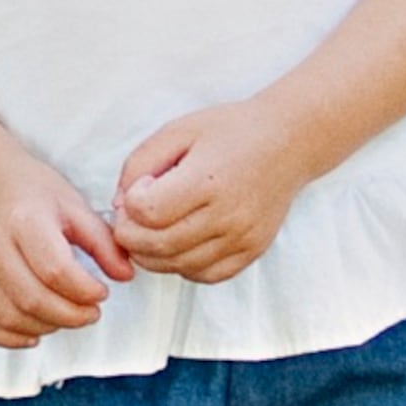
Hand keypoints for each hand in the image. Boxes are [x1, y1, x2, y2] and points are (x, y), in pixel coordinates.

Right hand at [0, 150, 127, 349]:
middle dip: (70, 316)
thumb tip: (124, 275)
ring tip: (63, 317)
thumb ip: (101, 241)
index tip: (101, 293)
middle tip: (89, 313)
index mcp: (22, 218)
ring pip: (7, 316)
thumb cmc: (26, 189)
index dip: (85, 291)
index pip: (56, 270)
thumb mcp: (72, 204)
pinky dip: (7, 338)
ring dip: (44, 327)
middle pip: (32, 298)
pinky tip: (31, 333)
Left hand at [113, 98, 307, 284]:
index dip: (130, 204)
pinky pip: (205, 275)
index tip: (139, 189)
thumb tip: (118, 206)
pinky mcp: (251, 251)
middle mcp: (227, 215)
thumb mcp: (178, 130)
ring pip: (177, 266)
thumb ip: (139, 164)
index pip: (147, 213)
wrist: (288, 142)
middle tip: (129, 217)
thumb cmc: (230, 131)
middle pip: (156, 246)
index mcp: (207, 179)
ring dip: (151, 254)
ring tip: (151, 229)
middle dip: (129, 235)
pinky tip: (179, 243)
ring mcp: (241, 238)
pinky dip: (182, 265)